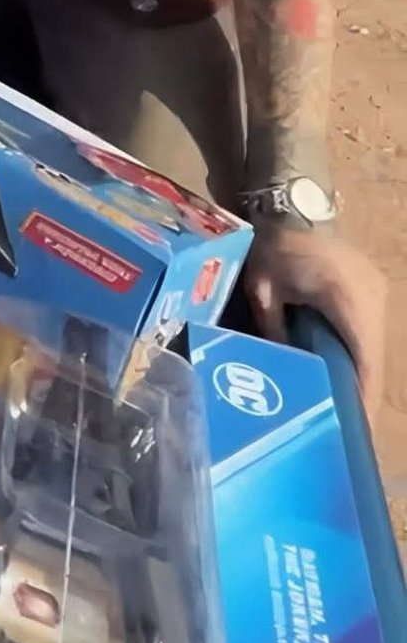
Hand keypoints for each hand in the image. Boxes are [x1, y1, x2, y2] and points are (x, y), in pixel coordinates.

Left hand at [242, 224, 388, 421]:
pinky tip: (345, 380)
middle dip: (363, 396)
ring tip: (345, 413)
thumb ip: (274, 331)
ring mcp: (379, 294)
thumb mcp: (264, 292)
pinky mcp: (374, 292)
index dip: (362, 397)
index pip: (364, 358)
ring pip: (376, 350)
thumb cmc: (274, 249)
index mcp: (346, 297)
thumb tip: (281, 372)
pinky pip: (370, 335)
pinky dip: (360, 359)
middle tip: (346, 431)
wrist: (292, 211)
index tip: (355, 430)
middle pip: (375, 359)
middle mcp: (373, 298)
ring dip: (363, 379)